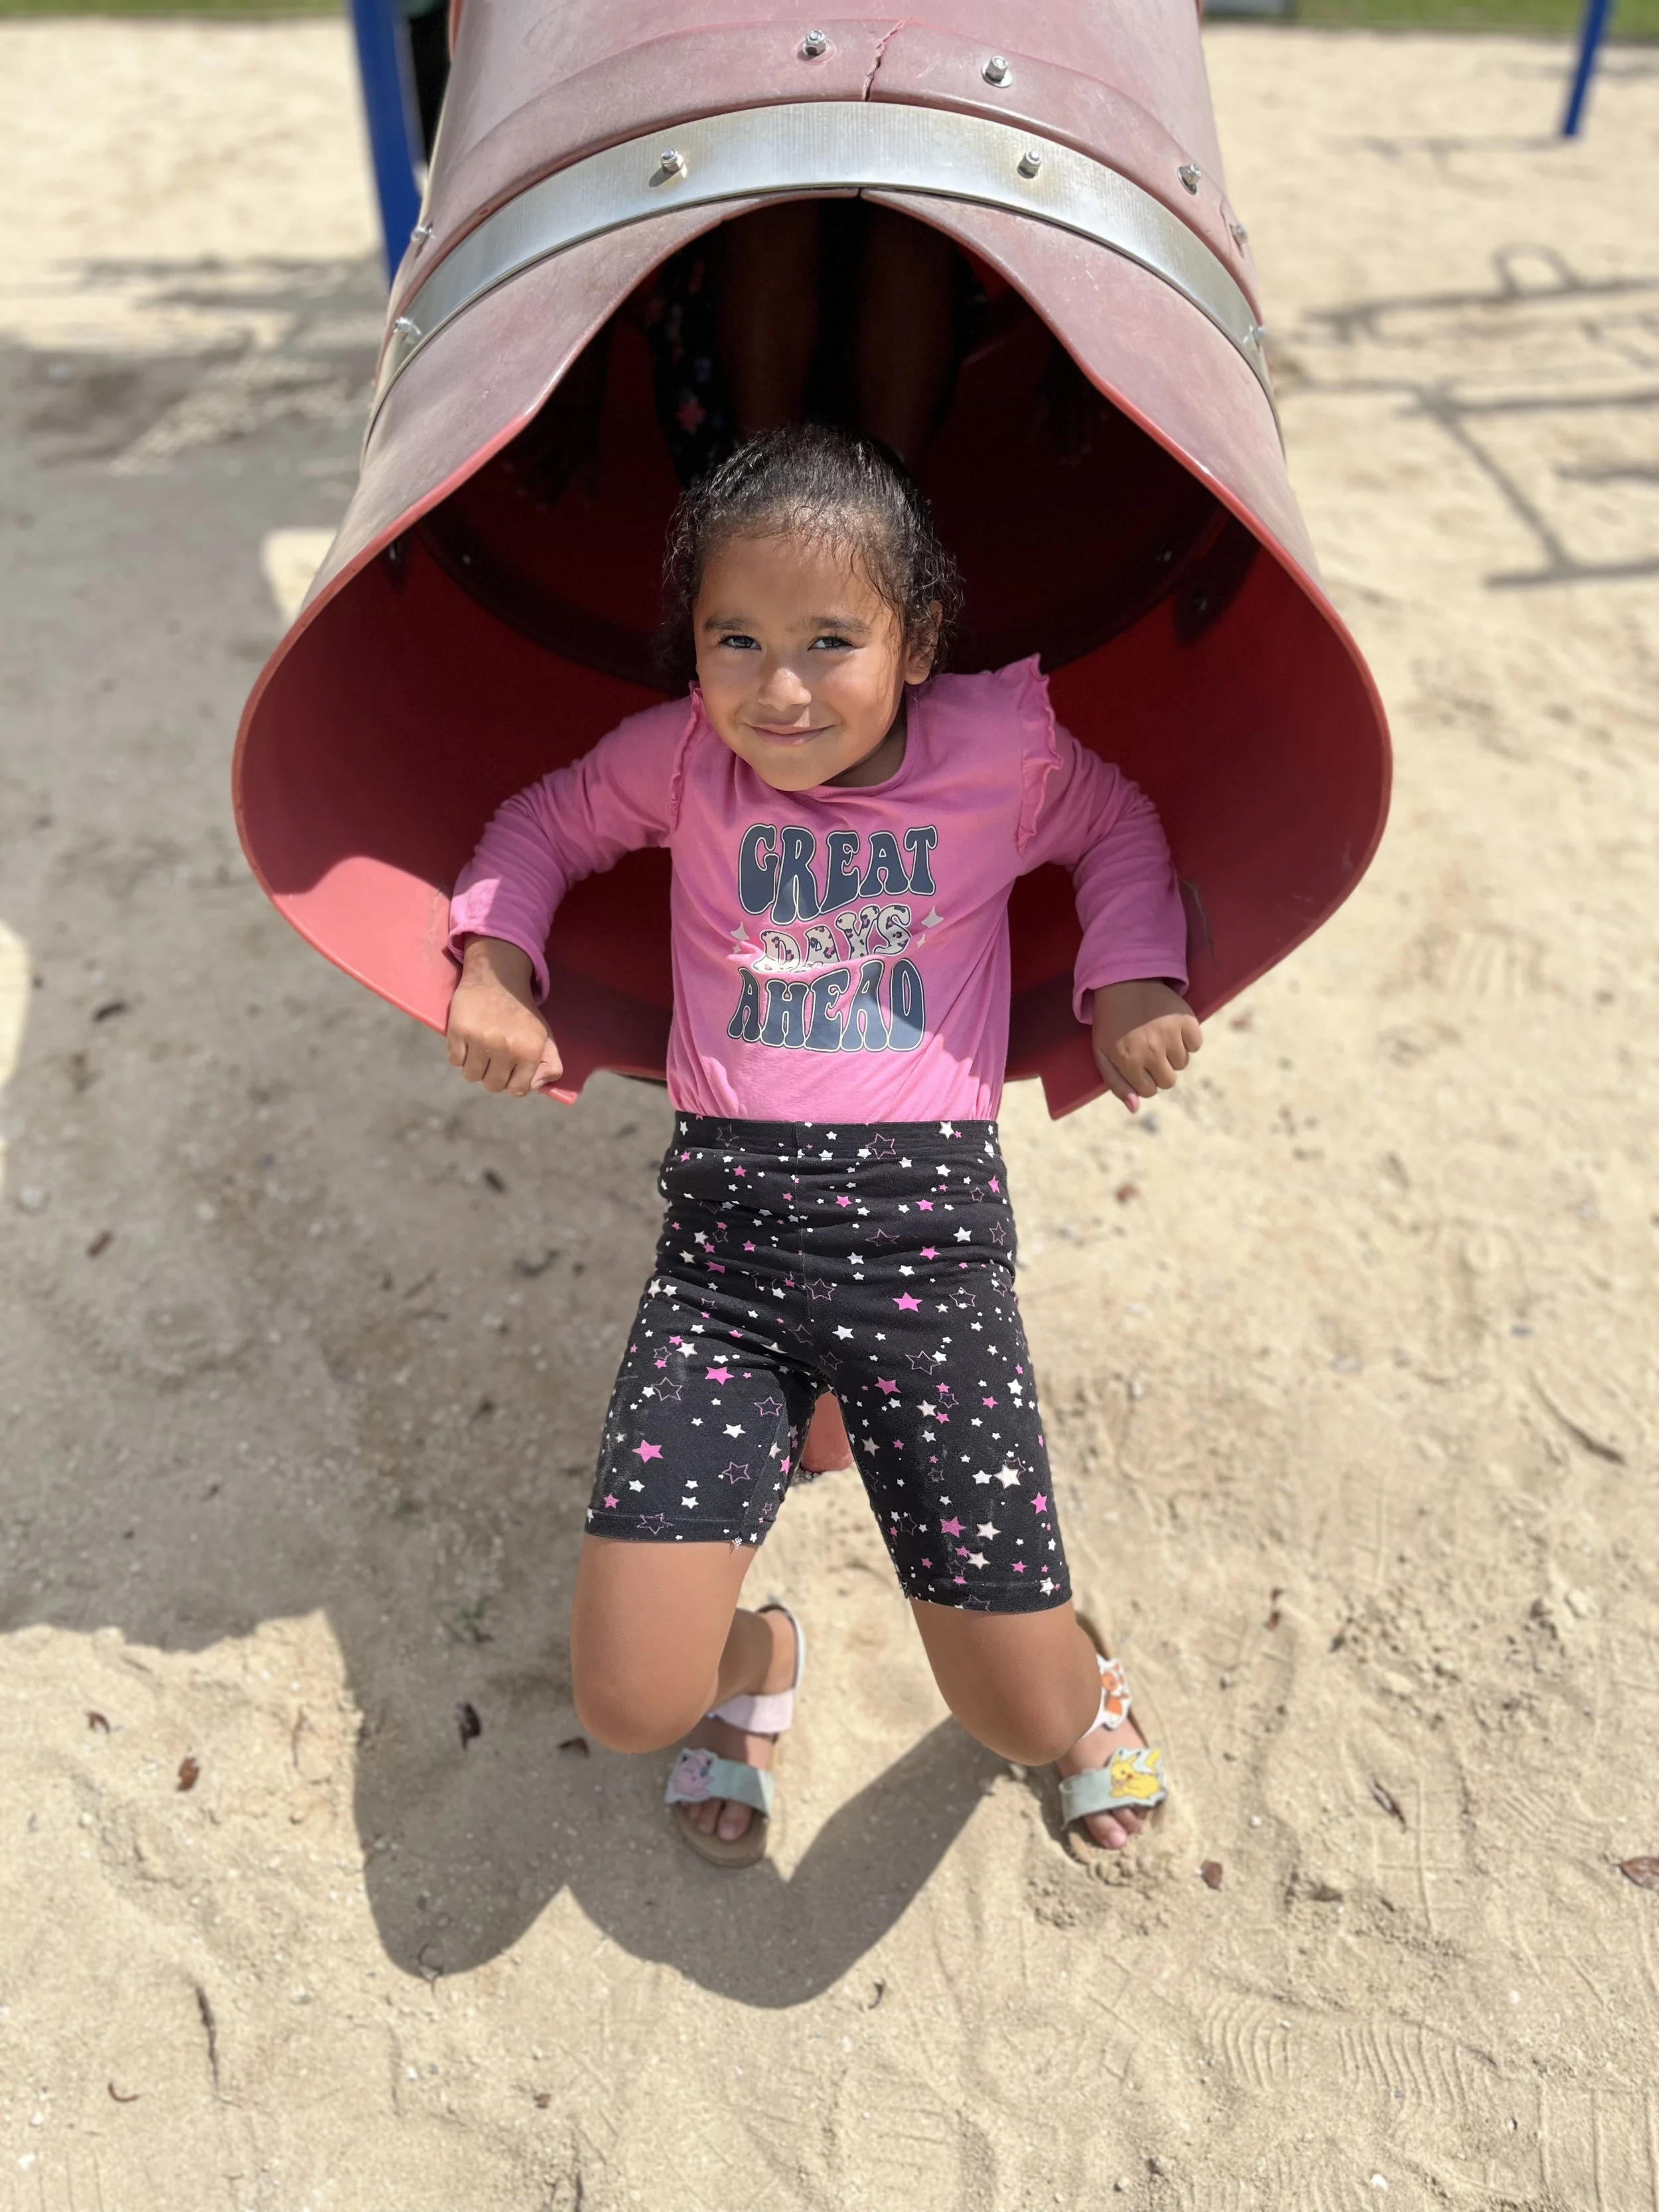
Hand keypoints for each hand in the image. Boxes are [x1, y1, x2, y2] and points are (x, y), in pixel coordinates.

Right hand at [446, 936, 563, 1095]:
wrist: (497, 979)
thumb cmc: (522, 1013)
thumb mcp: (545, 1036)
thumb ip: (550, 1064)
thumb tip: (536, 1086)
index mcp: (530, 1050)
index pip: (517, 1090)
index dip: (512, 1083)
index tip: (510, 1070)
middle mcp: (506, 1047)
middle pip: (492, 1086)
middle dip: (493, 1076)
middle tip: (494, 1058)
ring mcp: (481, 1039)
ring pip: (471, 1076)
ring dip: (475, 1067)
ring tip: (481, 1050)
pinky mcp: (459, 1030)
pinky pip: (455, 1060)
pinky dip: (460, 1054)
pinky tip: (469, 1040)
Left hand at [1091, 978, 1201, 1112]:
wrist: (1125, 980)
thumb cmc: (1111, 1021)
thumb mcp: (1102, 1053)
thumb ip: (1117, 1084)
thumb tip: (1135, 1108)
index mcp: (1128, 1060)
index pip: (1149, 1090)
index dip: (1143, 1078)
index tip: (1137, 1063)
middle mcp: (1151, 1050)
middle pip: (1169, 1081)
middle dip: (1159, 1070)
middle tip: (1148, 1049)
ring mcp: (1171, 1035)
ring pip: (1182, 1064)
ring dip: (1172, 1054)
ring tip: (1157, 1034)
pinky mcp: (1187, 1020)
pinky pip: (1196, 1044)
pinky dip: (1187, 1039)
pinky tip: (1171, 1026)